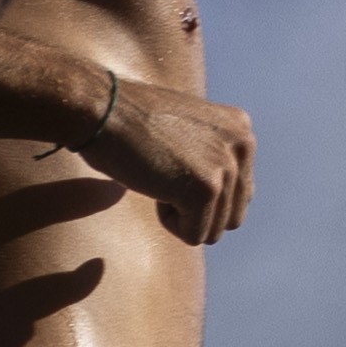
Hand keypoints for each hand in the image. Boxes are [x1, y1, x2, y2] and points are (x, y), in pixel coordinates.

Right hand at [90, 72, 258, 240]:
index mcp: (241, 131)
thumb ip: (212, 157)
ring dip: (181, 215)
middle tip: (165, 175)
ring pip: (213, 231)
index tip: (172, 166)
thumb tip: (219, 200)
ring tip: (159, 176)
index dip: (200, 195)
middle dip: (196, 212)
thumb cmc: (131, 122)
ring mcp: (227, 167)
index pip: (239, 195)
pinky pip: (193, 235)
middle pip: (231, 218)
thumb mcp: (188, 131)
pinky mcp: (206, 189)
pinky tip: (154, 184)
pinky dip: (168, 222)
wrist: (102, 110)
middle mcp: (243, 145)